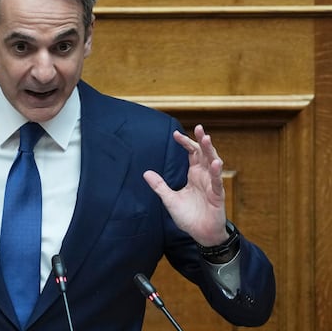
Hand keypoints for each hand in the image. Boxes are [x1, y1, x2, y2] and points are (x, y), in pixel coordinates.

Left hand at [143, 124, 227, 245]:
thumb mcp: (170, 200)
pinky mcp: (217, 196)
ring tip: (206, 138)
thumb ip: (160, 186)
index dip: (186, 143)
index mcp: (194, 175)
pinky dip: (217, 173)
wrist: (202, 235)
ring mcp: (212, 185)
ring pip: (213, 164)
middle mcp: (204, 177)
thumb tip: (146, 172)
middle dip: (201, 141)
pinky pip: (218, 182)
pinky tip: (216, 163)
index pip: (192, 154)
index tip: (175, 134)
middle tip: (198, 127)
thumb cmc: (189, 217)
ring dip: (210, 151)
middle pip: (204, 154)